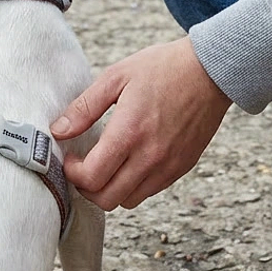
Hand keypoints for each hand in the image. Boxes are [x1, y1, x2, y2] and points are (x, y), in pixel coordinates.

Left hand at [51, 37, 231, 209]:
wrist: (212, 71)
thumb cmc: (164, 68)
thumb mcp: (117, 77)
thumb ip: (84, 108)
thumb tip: (59, 131)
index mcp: (130, 132)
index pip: (92, 177)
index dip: (73, 173)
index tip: (71, 159)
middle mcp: (150, 156)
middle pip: (106, 199)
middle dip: (87, 188)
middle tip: (83, 168)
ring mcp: (168, 165)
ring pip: (128, 201)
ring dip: (109, 190)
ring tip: (105, 167)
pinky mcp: (181, 167)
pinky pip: (149, 192)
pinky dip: (132, 186)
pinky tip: (129, 163)